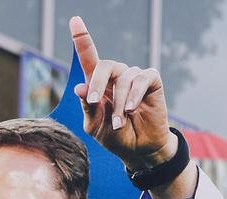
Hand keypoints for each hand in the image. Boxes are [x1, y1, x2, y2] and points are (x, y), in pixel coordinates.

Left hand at [70, 17, 172, 166]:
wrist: (140, 150)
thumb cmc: (116, 137)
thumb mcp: (95, 126)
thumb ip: (88, 108)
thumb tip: (80, 87)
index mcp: (99, 84)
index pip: (89, 57)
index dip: (82, 38)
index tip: (74, 20)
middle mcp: (116, 76)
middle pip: (104, 65)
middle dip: (98, 83)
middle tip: (96, 102)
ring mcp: (134, 77)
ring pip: (123, 79)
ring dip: (119, 104)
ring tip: (120, 123)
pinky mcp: (151, 81)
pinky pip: (141, 79)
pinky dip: (135, 95)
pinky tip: (133, 109)